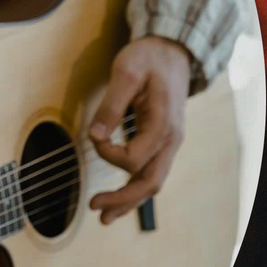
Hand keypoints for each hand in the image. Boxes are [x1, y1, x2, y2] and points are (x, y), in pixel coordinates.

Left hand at [88, 36, 191, 224]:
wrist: (173, 49)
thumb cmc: (149, 57)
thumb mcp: (126, 72)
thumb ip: (111, 105)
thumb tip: (95, 135)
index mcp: (163, 123)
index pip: (133, 158)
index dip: (107, 153)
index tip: (93, 135)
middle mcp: (171, 139)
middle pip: (150, 182)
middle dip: (123, 199)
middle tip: (94, 208)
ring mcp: (170, 143)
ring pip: (152, 183)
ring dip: (129, 201)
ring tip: (104, 217)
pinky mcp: (163, 142)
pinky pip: (152, 172)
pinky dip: (135, 189)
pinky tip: (119, 201)